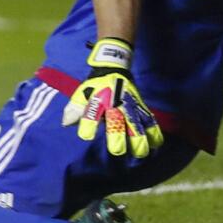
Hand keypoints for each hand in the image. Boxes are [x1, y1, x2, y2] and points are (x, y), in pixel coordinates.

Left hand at [60, 38, 163, 157]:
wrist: (113, 69)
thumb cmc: (94, 87)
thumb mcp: (81, 94)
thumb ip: (74, 109)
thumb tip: (66, 123)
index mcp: (97, 100)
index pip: (91, 113)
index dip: (88, 125)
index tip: (86, 136)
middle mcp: (114, 103)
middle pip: (116, 121)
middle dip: (117, 136)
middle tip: (117, 150)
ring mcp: (129, 105)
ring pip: (136, 123)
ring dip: (139, 138)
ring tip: (140, 153)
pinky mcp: (141, 107)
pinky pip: (150, 120)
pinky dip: (154, 132)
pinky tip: (156, 145)